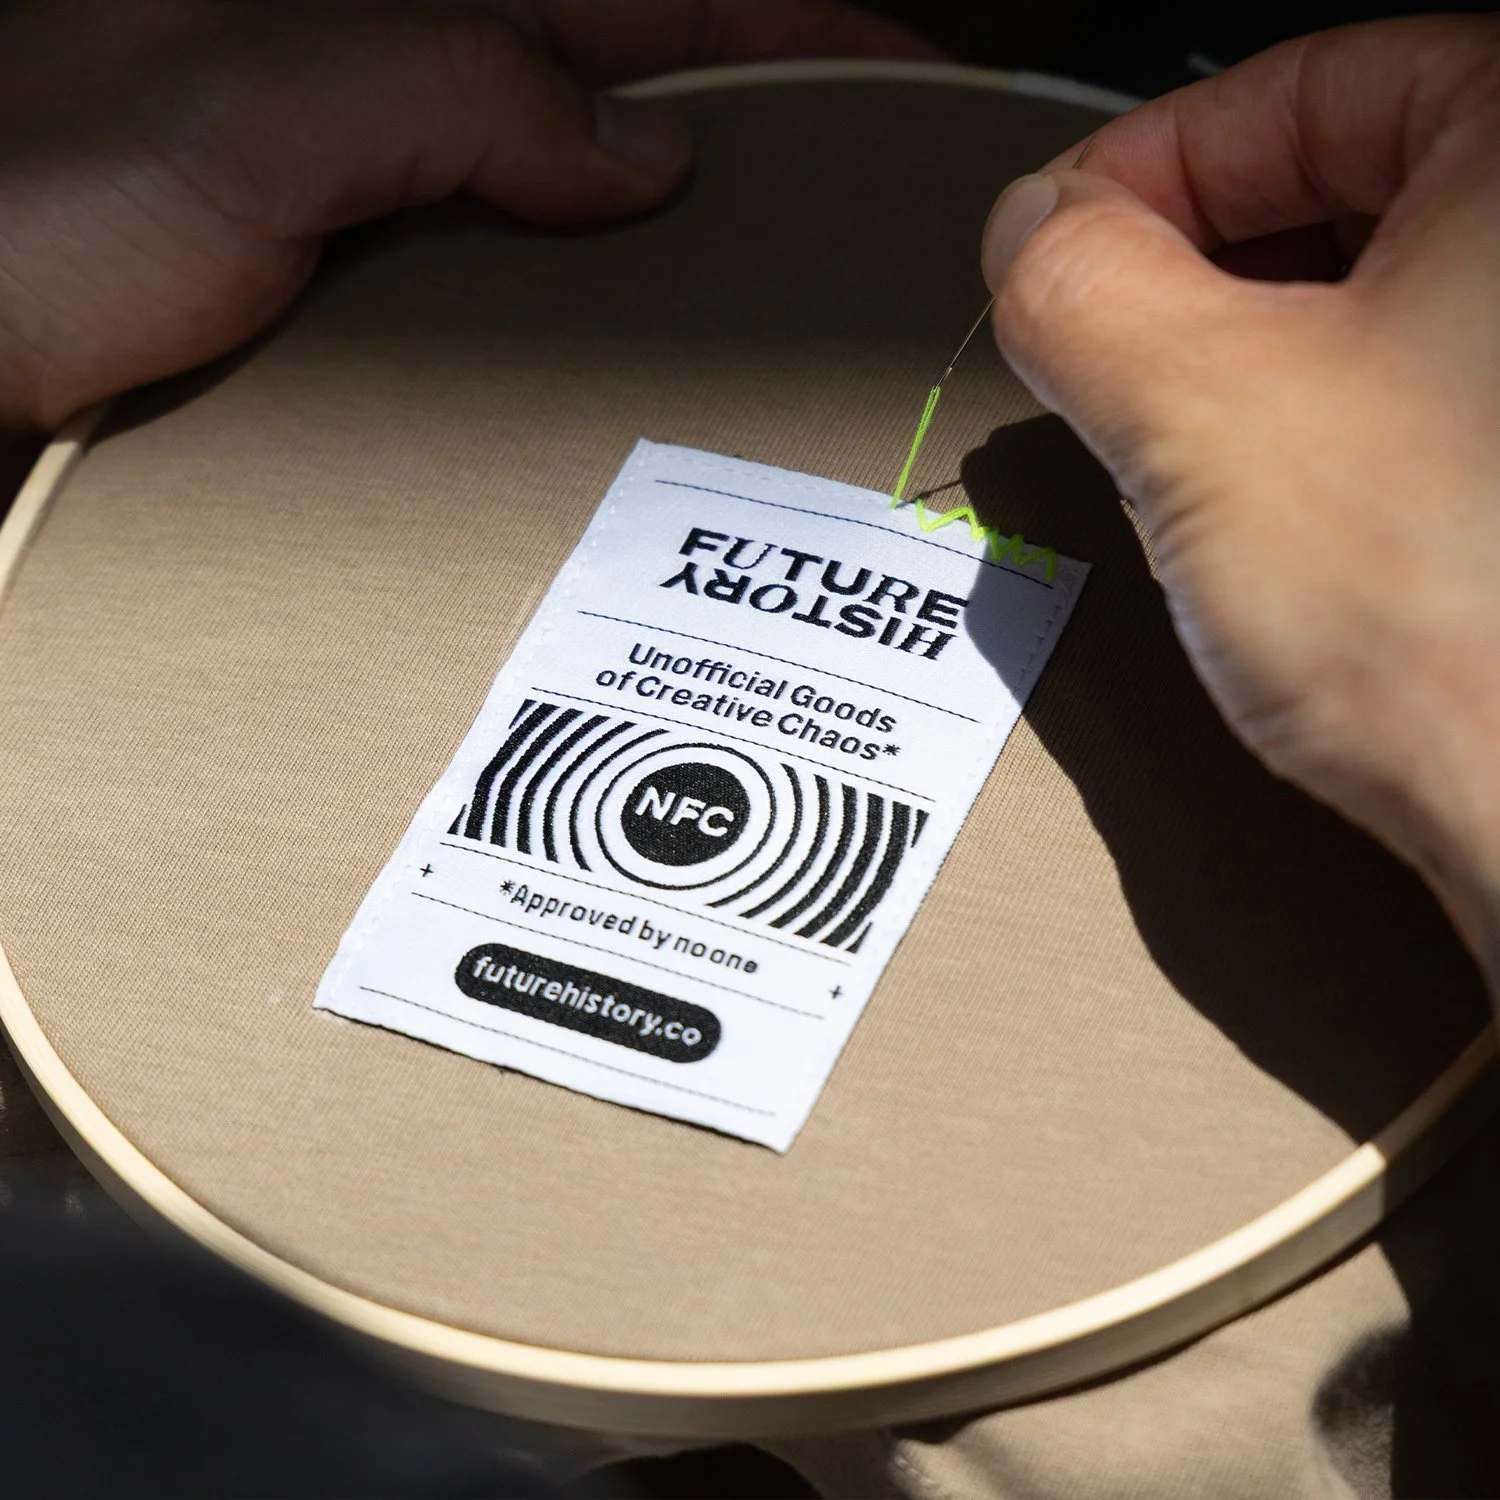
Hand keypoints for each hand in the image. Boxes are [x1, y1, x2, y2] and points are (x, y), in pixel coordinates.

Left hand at [0, 0, 934, 431]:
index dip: (791, 29)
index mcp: (394, 17)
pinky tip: (638, 377)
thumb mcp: (242, 114)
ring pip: (585, 202)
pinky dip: (595, 326)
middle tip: (868, 223)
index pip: (645, 2)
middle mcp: (401, 92)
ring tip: (786, 316)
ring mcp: (389, 195)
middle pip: (633, 96)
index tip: (908, 79)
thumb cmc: (30, 215)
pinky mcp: (365, 292)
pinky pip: (520, 290)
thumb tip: (641, 149)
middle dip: (765, 140)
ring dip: (688, 251)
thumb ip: (447, 90)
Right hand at [981, 17, 1499, 975]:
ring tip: (1187, 440)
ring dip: (1250, 348)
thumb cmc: (1457, 622)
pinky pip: (1421, 385)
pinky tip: (1278, 496)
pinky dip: (1324, 415)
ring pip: (1377, 293)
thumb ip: (1076, 284)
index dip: (1146, 165)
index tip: (1060, 246)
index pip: (1307, 81)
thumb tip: (1031, 233)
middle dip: (1194, 268)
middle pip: (1346, 179)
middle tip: (1108, 351)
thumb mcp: (1196, 411)